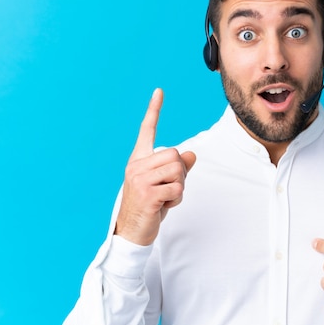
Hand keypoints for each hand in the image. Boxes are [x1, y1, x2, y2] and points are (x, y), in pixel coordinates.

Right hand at [114, 88, 195, 245]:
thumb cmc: (149, 208)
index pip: (147, 131)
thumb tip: (192, 153)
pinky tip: (163, 208)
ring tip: (164, 199)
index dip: (154, 110)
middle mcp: (136, 166)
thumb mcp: (164, 185)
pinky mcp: (147, 193)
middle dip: (180, 174)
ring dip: (179, 188)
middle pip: (176, 155)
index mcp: (139, 160)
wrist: (131, 233)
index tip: (159, 91)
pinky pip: (178, 189)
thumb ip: (178, 169)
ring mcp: (140, 179)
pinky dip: (176, 200)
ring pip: (179, 171)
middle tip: (168, 190)